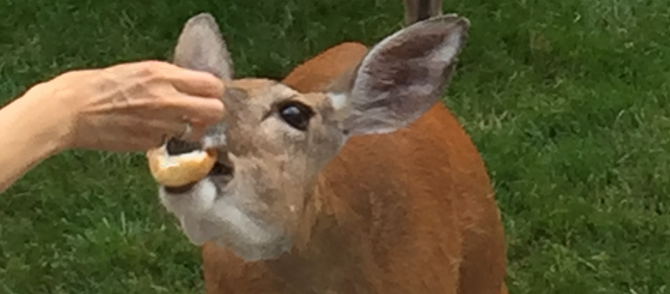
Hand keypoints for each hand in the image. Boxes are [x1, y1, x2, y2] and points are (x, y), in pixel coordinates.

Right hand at [31, 60, 224, 151]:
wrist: (69, 111)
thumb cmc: (98, 85)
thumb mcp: (139, 70)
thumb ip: (168, 78)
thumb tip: (192, 85)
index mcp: (164, 76)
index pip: (213, 85)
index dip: (213, 91)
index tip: (207, 94)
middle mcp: (168, 101)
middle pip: (215, 111)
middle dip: (211, 113)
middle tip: (200, 114)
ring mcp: (161, 125)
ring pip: (196, 132)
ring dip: (190, 130)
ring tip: (173, 125)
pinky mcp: (150, 144)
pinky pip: (170, 142)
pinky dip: (165, 140)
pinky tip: (149, 132)